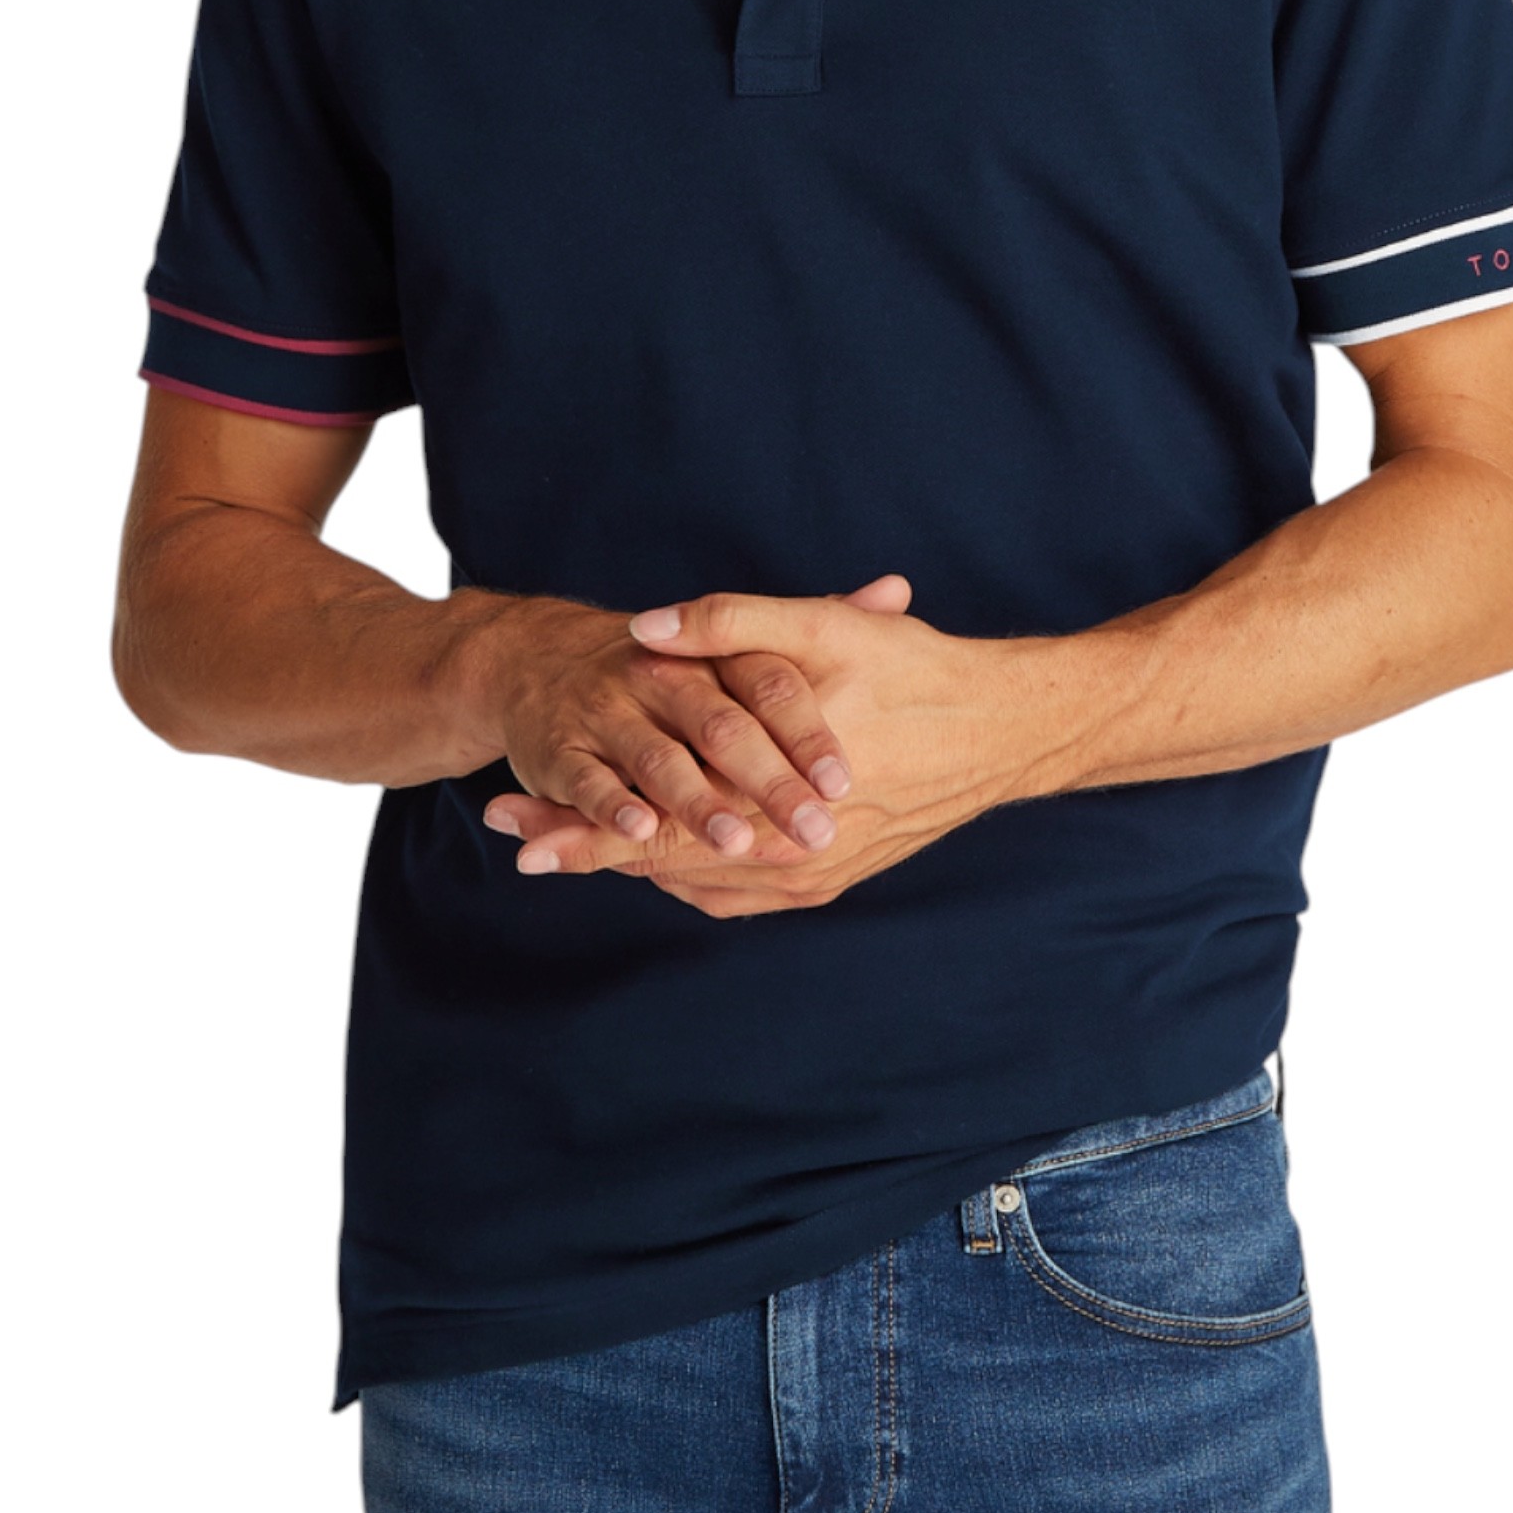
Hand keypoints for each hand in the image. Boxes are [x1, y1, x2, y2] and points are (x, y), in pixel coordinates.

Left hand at [483, 581, 1056, 916]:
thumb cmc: (914, 671)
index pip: (649, 829)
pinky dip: (687, 873)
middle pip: (657, 864)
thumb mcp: (824, 626)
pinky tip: (655, 852)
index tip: (510, 832)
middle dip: (580, 845)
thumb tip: (639, 628)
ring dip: (627, 859)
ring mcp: (806, 875)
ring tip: (558, 842)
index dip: (575, 828)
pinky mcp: (825, 879)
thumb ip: (728, 622)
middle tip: (509, 834)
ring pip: (692, 880)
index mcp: (773, 798)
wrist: (1003, 730)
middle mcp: (786, 854)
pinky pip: (735, 890)